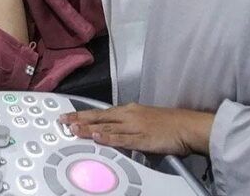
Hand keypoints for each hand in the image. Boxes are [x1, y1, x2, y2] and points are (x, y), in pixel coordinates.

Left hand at [58, 103, 212, 156]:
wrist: (187, 126)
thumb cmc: (168, 124)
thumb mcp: (143, 120)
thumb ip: (126, 125)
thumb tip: (110, 131)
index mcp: (128, 111)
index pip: (99, 113)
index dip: (82, 114)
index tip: (67, 116)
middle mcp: (128, 116)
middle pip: (99, 117)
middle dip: (79, 119)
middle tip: (62, 121)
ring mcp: (134, 126)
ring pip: (107, 127)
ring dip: (88, 128)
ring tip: (73, 129)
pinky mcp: (142, 138)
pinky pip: (123, 139)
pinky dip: (109, 138)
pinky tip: (97, 137)